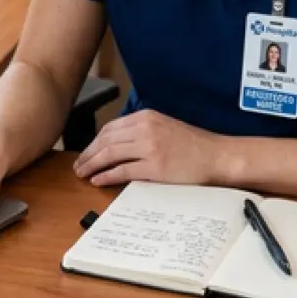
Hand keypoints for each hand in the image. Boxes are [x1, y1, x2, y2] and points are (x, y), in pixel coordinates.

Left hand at [72, 109, 228, 186]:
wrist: (218, 156)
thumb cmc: (193, 145)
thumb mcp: (164, 127)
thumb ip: (141, 131)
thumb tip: (115, 144)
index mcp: (145, 117)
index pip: (110, 129)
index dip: (94, 142)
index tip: (86, 153)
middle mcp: (145, 128)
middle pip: (105, 141)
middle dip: (88, 155)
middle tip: (78, 166)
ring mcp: (149, 147)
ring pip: (110, 155)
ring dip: (92, 165)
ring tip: (83, 174)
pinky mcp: (155, 166)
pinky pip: (123, 171)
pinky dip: (107, 176)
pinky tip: (98, 180)